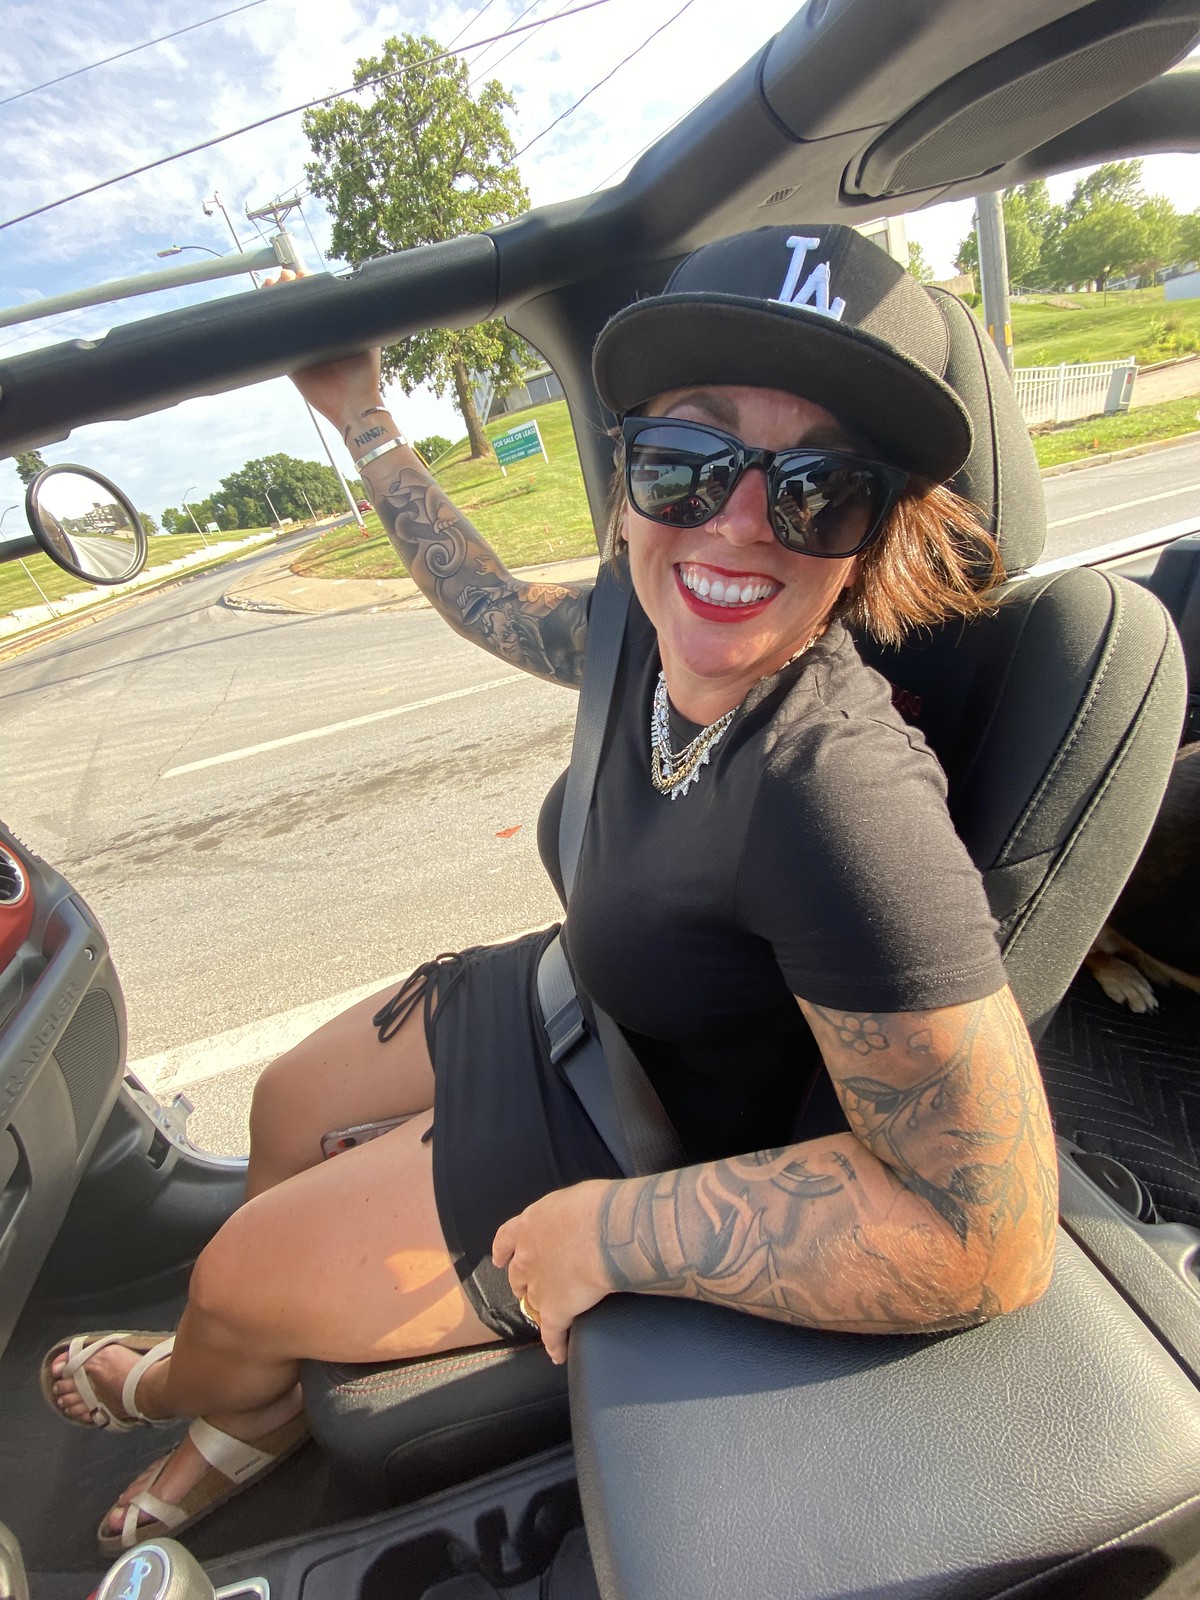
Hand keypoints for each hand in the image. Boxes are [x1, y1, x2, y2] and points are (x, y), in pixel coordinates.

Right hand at [261, 268, 383, 429]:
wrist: (354, 403)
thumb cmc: (364, 375)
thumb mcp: (369, 341)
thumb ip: (365, 320)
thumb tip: (363, 296)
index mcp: (331, 330)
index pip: (316, 302)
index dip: (307, 286)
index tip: (303, 273)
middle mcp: (315, 338)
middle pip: (297, 306)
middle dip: (289, 287)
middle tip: (286, 276)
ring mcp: (301, 349)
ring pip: (284, 320)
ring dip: (276, 300)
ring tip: (273, 284)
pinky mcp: (290, 364)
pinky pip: (277, 342)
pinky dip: (268, 324)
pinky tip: (263, 305)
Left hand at [492, 1180, 616, 1363]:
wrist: (606, 1232)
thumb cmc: (596, 1206)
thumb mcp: (572, 1199)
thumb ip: (565, 1213)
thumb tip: (578, 1215)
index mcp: (529, 1225)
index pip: (506, 1239)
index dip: (502, 1251)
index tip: (499, 1258)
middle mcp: (526, 1257)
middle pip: (517, 1275)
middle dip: (522, 1282)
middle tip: (530, 1288)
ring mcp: (539, 1286)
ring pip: (532, 1302)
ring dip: (537, 1309)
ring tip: (545, 1318)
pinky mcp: (556, 1310)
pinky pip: (552, 1333)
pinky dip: (555, 1344)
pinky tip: (558, 1354)